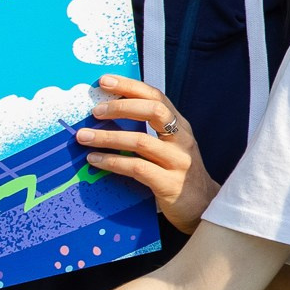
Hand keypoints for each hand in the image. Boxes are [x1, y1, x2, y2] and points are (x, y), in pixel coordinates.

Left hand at [73, 73, 213, 232]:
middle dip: (121, 107)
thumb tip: (108, 118)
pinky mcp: (170, 184)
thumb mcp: (170, 148)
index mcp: (180, 127)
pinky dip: (113, 162)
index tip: (105, 81)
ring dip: (109, 137)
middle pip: (154, 111)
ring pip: (141, 141)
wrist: (204, 209)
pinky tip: (95, 161)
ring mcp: (178, 162)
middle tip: (95, 110)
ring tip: (84, 137)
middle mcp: (182, 140)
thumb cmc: (179, 175)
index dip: (130, 86)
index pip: (157, 97)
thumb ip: (149, 133)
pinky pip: (137, 168)